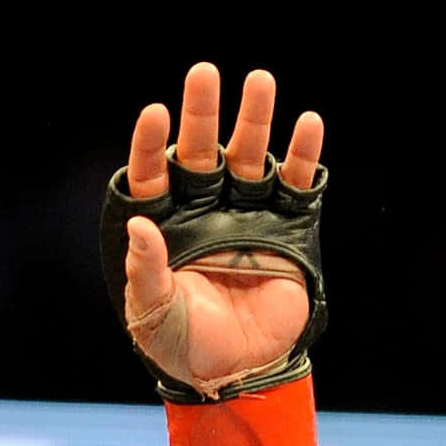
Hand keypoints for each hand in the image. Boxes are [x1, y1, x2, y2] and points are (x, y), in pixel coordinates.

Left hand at [123, 65, 322, 395]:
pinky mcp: (287, 229)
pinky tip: (307, 124)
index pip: (153, 177)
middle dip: (203, 115)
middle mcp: (204, 213)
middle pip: (202, 154)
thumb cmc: (181, 346)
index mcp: (164, 229)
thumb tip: (139, 226)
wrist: (236, 371)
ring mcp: (247, 216)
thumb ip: (145, 272)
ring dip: (254, 121)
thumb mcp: (152, 315)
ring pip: (250, 157)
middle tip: (203, 74)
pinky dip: (303, 156)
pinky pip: (295, 186)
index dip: (153, 146)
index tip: (156, 114)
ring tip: (259, 81)